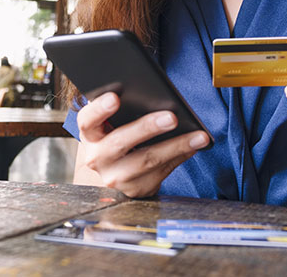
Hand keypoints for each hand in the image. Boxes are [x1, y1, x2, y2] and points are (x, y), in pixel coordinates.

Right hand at [76, 92, 209, 197]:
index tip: (115, 97)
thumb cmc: (118, 135)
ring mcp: (115, 177)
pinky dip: (180, 157)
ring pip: (146, 161)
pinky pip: (161, 172)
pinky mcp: (135, 189)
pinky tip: (194, 147)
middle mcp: (97, 157)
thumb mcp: (113, 124)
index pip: (88, 120)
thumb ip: (125, 112)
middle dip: (148, 128)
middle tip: (172, 117)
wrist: (115, 171)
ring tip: (198, 136)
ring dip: (176, 146)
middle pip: (120, 142)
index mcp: (90, 134)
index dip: (99, 109)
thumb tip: (160, 100)